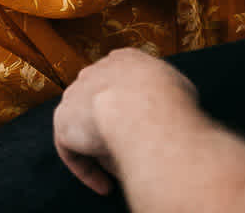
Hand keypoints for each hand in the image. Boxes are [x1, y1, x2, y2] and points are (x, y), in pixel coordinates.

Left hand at [54, 48, 200, 194]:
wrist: (143, 110)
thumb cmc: (170, 102)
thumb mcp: (180, 88)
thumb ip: (166, 96)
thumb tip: (163, 116)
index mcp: (125, 60)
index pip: (121, 81)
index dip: (130, 108)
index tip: (142, 130)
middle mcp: (96, 71)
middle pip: (100, 102)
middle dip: (113, 127)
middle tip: (130, 151)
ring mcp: (76, 93)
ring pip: (87, 126)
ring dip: (102, 149)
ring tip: (123, 169)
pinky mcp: (63, 119)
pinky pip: (71, 148)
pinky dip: (87, 169)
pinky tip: (104, 185)